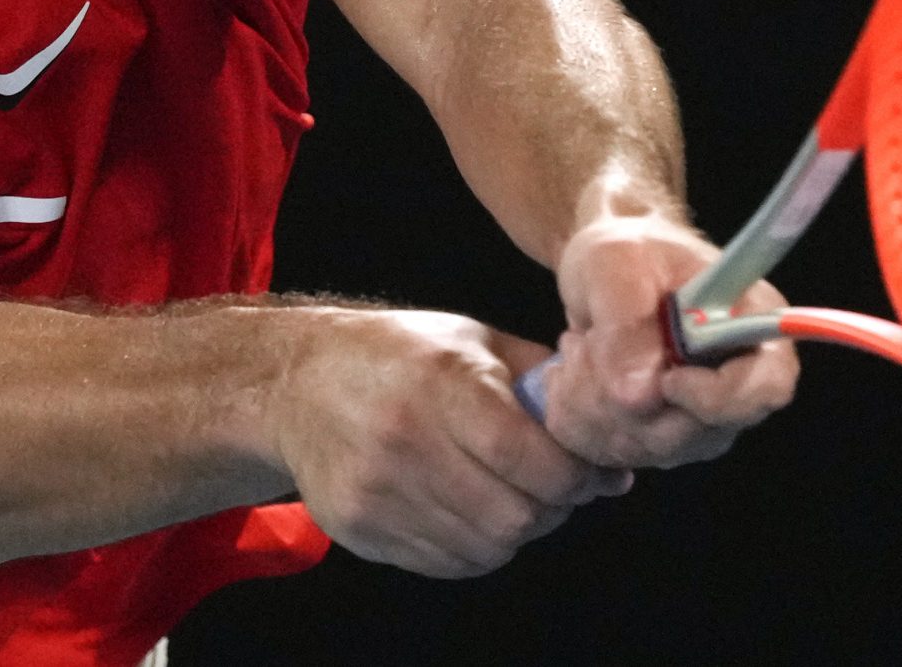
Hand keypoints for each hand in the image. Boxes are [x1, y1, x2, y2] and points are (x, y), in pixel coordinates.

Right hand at [271, 309, 631, 577]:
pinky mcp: (360, 528)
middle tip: (558, 490)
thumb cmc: (396, 354)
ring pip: (485, 548)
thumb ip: (538, 377)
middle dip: (554, 510)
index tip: (593, 473)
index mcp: (443, 381)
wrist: (297, 383)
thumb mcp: (470, 339)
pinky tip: (472, 512)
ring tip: (514, 497)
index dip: (577, 478)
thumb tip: (604, 431)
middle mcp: (407, 438)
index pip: (529, 458)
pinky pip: (446, 563)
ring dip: (517, 531)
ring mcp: (379, 490)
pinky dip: (476, 548)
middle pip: (513, 516)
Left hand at [541, 213, 798, 467]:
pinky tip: (573, 372)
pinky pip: (610, 453)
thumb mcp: (616, 261)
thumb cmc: (627, 252)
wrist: (606, 271)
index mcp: (755, 324)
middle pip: (694, 432)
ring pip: (643, 446)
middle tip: (588, 339)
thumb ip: (628, 321)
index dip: (717, 397)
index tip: (667, 378)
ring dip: (591, 399)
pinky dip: (577, 415)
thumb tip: (638, 396)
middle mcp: (738, 382)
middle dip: (623, 395)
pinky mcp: (659, 441)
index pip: (767, 386)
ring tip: (580, 344)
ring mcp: (700, 420)